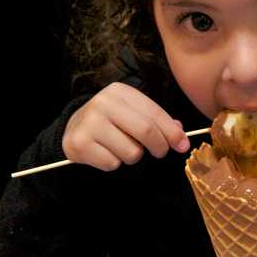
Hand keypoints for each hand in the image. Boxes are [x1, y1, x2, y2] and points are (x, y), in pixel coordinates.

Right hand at [62, 82, 189, 170]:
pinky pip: (112, 163)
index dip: (172, 132)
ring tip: (122, 148)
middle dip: (159, 147)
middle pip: (146, 131)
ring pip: (131, 152)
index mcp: (120, 92)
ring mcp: (90, 123)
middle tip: (160, 152)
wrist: (74, 129)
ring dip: (133, 156)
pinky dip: (114, 164)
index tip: (183, 145)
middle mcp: (103, 103)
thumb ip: (156, 121)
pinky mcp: (79, 143)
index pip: (154, 113)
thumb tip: (180, 135)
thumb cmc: (111, 121)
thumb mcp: (132, 113)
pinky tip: (105, 153)